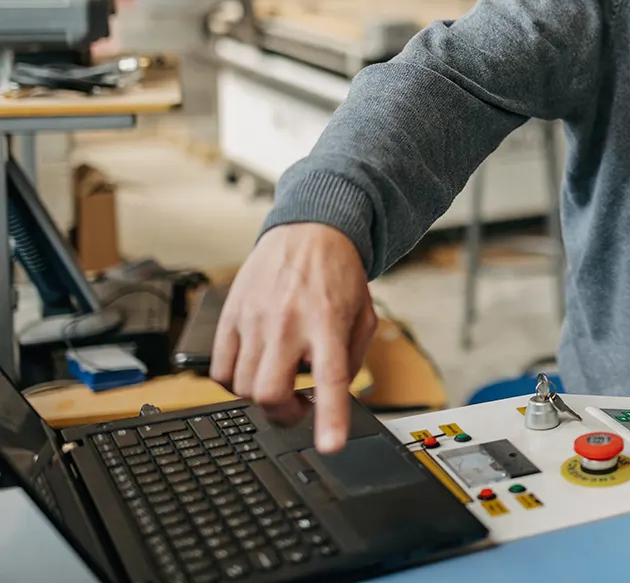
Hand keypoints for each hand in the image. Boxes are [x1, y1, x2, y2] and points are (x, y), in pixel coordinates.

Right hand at [210, 223, 377, 452]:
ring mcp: (254, 319)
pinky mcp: (230, 316)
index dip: (329, 417)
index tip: (330, 446)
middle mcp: (288, 321)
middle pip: (269, 393)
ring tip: (278, 378)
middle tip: (297, 407)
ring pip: (240, 387)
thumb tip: (333, 398)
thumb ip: (353, 358)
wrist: (309, 231)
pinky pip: (219, 370)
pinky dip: (233, 381)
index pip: (330, 378)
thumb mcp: (364, 315)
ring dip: (260, 396)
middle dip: (283, 414)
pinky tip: (254, 367)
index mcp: (328, 321)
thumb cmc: (339, 275)